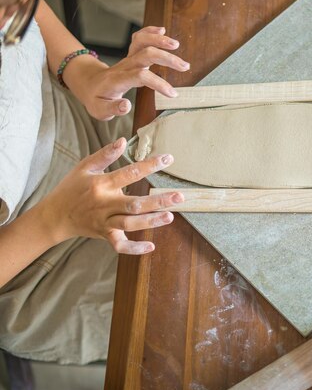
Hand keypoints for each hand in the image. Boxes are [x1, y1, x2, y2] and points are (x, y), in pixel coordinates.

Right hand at [39, 138, 183, 253]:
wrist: (54, 216)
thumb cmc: (72, 188)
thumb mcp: (85, 167)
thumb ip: (105, 154)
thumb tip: (124, 140)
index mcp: (101, 184)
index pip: (129, 173)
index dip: (150, 165)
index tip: (168, 158)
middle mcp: (104, 204)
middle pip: (133, 204)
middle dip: (157, 201)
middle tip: (179, 196)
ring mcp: (105, 221)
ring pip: (129, 224)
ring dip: (150, 221)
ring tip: (170, 216)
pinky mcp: (104, 235)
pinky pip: (119, 245)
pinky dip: (133, 248)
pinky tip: (151, 247)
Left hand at [77, 27, 189, 120]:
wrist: (88, 84)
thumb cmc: (96, 99)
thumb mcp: (100, 111)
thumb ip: (113, 109)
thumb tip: (127, 105)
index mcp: (118, 80)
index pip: (140, 76)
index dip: (158, 83)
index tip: (172, 93)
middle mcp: (124, 66)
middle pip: (145, 54)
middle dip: (166, 58)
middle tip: (184, 66)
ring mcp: (127, 58)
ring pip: (142, 42)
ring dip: (159, 40)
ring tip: (176, 45)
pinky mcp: (130, 55)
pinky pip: (138, 38)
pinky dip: (150, 32)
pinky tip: (161, 30)